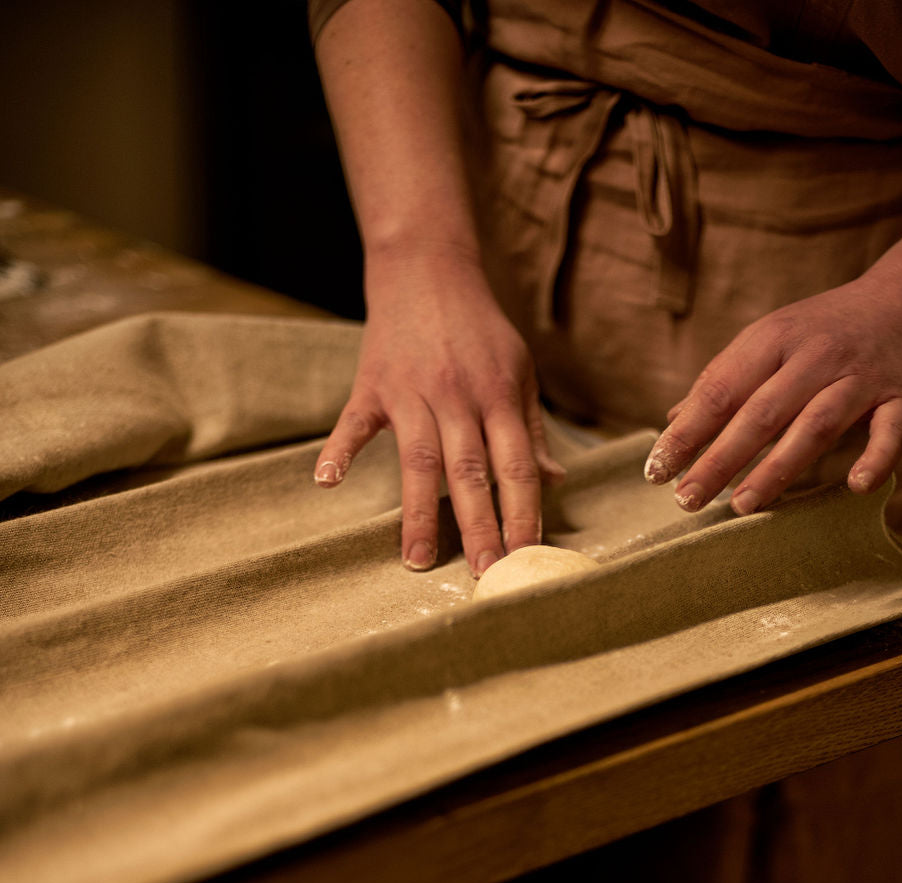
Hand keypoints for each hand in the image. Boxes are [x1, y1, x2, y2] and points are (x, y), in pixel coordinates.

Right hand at [314, 246, 562, 575]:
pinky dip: (339, 450)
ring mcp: (413, 391)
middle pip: (471, 473)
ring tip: (418, 561)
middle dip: (480, 527)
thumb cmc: (479, 330)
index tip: (526, 556)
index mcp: (500, 397)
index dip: (523, 513)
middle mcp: (458, 397)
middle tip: (484, 573)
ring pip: (419, 460)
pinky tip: (327, 482)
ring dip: (419, 514)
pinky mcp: (373, 384)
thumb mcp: (519, 371)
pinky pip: (355, 422)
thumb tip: (554, 481)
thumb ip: (532, 430)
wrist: (427, 269)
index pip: (516, 466)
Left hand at [644, 271, 901, 513]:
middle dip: (720, 458)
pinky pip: (891, 428)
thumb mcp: (770, 339)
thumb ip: (725, 379)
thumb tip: (675, 422)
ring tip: (742, 506)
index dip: (687, 432)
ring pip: (816, 424)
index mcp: (773, 338)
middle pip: (761, 412)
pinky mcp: (901, 394)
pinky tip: (855, 486)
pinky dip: (877, 456)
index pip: (721, 389)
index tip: (656, 472)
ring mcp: (860, 375)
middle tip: (686, 499)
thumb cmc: (824, 329)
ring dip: (778, 467)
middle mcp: (814, 355)